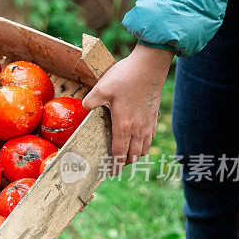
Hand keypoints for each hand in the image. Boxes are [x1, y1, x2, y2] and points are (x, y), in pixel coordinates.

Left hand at [82, 44, 172, 174]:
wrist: (151, 65)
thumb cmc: (126, 76)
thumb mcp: (102, 87)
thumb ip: (91, 100)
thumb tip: (84, 106)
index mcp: (123, 125)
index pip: (119, 152)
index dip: (115, 164)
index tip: (111, 172)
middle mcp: (138, 128)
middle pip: (133, 154)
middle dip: (125, 163)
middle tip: (117, 167)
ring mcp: (148, 122)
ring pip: (144, 148)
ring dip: (136, 155)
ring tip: (128, 158)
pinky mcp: (154, 115)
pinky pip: (151, 137)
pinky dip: (145, 144)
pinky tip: (140, 141)